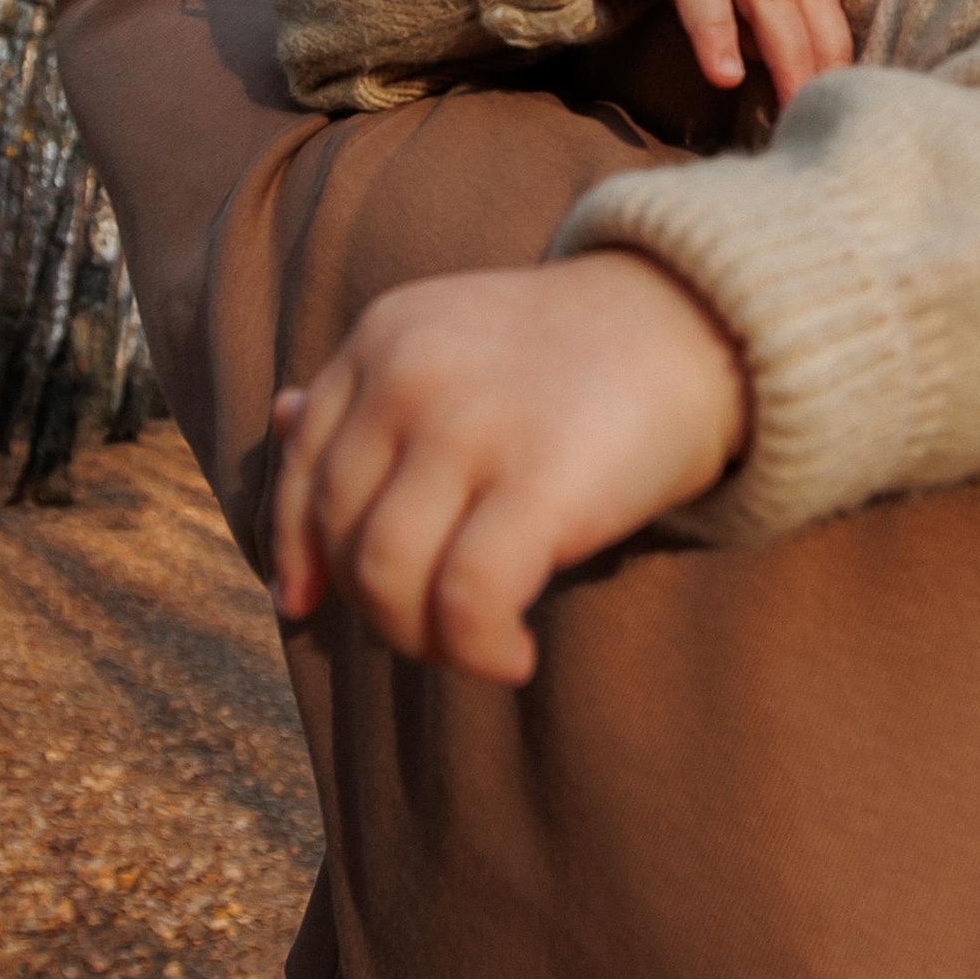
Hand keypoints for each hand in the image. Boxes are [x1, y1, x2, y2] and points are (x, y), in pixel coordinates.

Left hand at [269, 253, 749, 684]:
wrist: (703, 322)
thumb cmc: (576, 353)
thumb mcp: (454, 340)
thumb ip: (369, 385)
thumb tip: (276, 420)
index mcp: (383, 339)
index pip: (302, 464)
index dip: (296, 547)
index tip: (307, 601)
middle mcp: (410, 377)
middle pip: (342, 532)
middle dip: (377, 604)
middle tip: (436, 625)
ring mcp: (471, 428)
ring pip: (386, 578)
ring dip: (422, 640)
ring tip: (477, 645)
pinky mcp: (540, 483)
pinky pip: (465, 603)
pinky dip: (476, 651)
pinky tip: (513, 656)